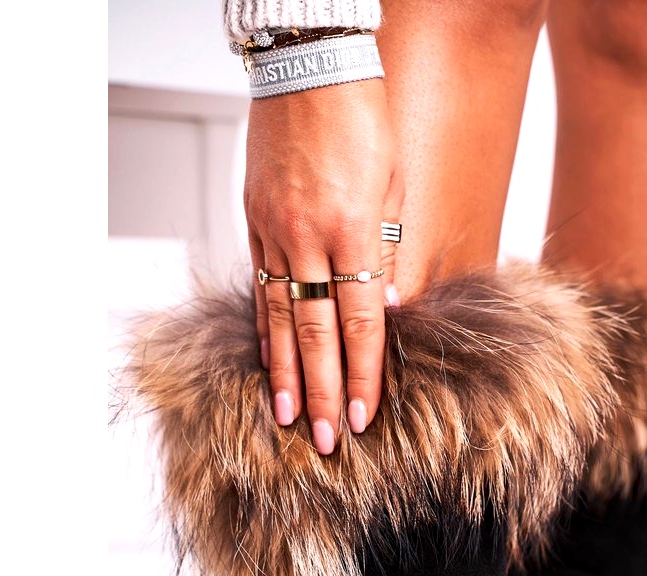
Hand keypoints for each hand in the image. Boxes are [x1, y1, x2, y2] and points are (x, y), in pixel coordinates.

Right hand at [245, 79, 402, 452]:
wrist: (309, 63)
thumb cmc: (364, 121)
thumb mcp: (393, 188)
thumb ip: (386, 251)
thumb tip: (389, 310)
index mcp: (353, 231)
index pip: (360, 323)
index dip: (363, 374)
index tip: (363, 416)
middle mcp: (307, 237)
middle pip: (315, 333)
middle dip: (322, 392)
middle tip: (326, 441)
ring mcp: (273, 230)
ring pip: (279, 318)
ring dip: (285, 374)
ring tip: (287, 418)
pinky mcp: (253, 220)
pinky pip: (260, 286)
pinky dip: (265, 328)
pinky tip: (268, 361)